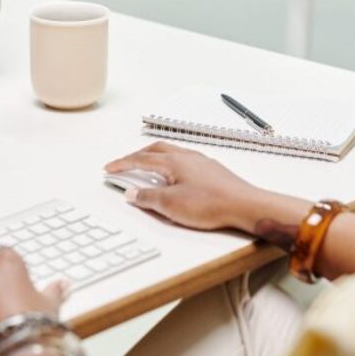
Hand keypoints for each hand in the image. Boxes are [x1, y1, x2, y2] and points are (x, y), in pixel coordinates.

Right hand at [105, 142, 278, 231]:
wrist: (244, 206)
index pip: (140, 160)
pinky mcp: (211, 171)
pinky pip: (183, 160)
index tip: (110, 168)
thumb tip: (132, 193)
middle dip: (136, 156)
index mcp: (173, 161)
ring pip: (171, 153)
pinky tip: (174, 176)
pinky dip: (170, 164)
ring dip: (154, 158)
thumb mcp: (171, 205)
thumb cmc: (212, 203)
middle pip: (155, 149)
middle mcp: (187, 156)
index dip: (122, 164)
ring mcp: (201, 162)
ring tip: (146, 168)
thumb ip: (148, 198)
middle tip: (125, 164)